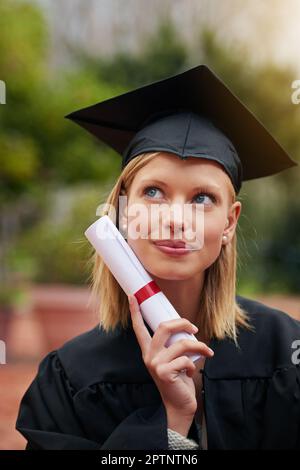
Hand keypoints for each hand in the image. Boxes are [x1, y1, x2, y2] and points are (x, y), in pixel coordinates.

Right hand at [128, 294, 213, 417]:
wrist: (179, 405)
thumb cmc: (179, 379)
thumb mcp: (174, 358)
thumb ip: (174, 344)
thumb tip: (187, 327)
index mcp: (148, 350)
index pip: (139, 328)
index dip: (135, 311)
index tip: (133, 296)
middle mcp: (149, 355)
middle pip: (164, 327)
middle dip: (182, 323)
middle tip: (194, 328)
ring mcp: (155, 364)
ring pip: (181, 343)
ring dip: (199, 346)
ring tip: (206, 351)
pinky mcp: (164, 372)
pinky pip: (185, 359)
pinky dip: (194, 364)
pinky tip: (192, 372)